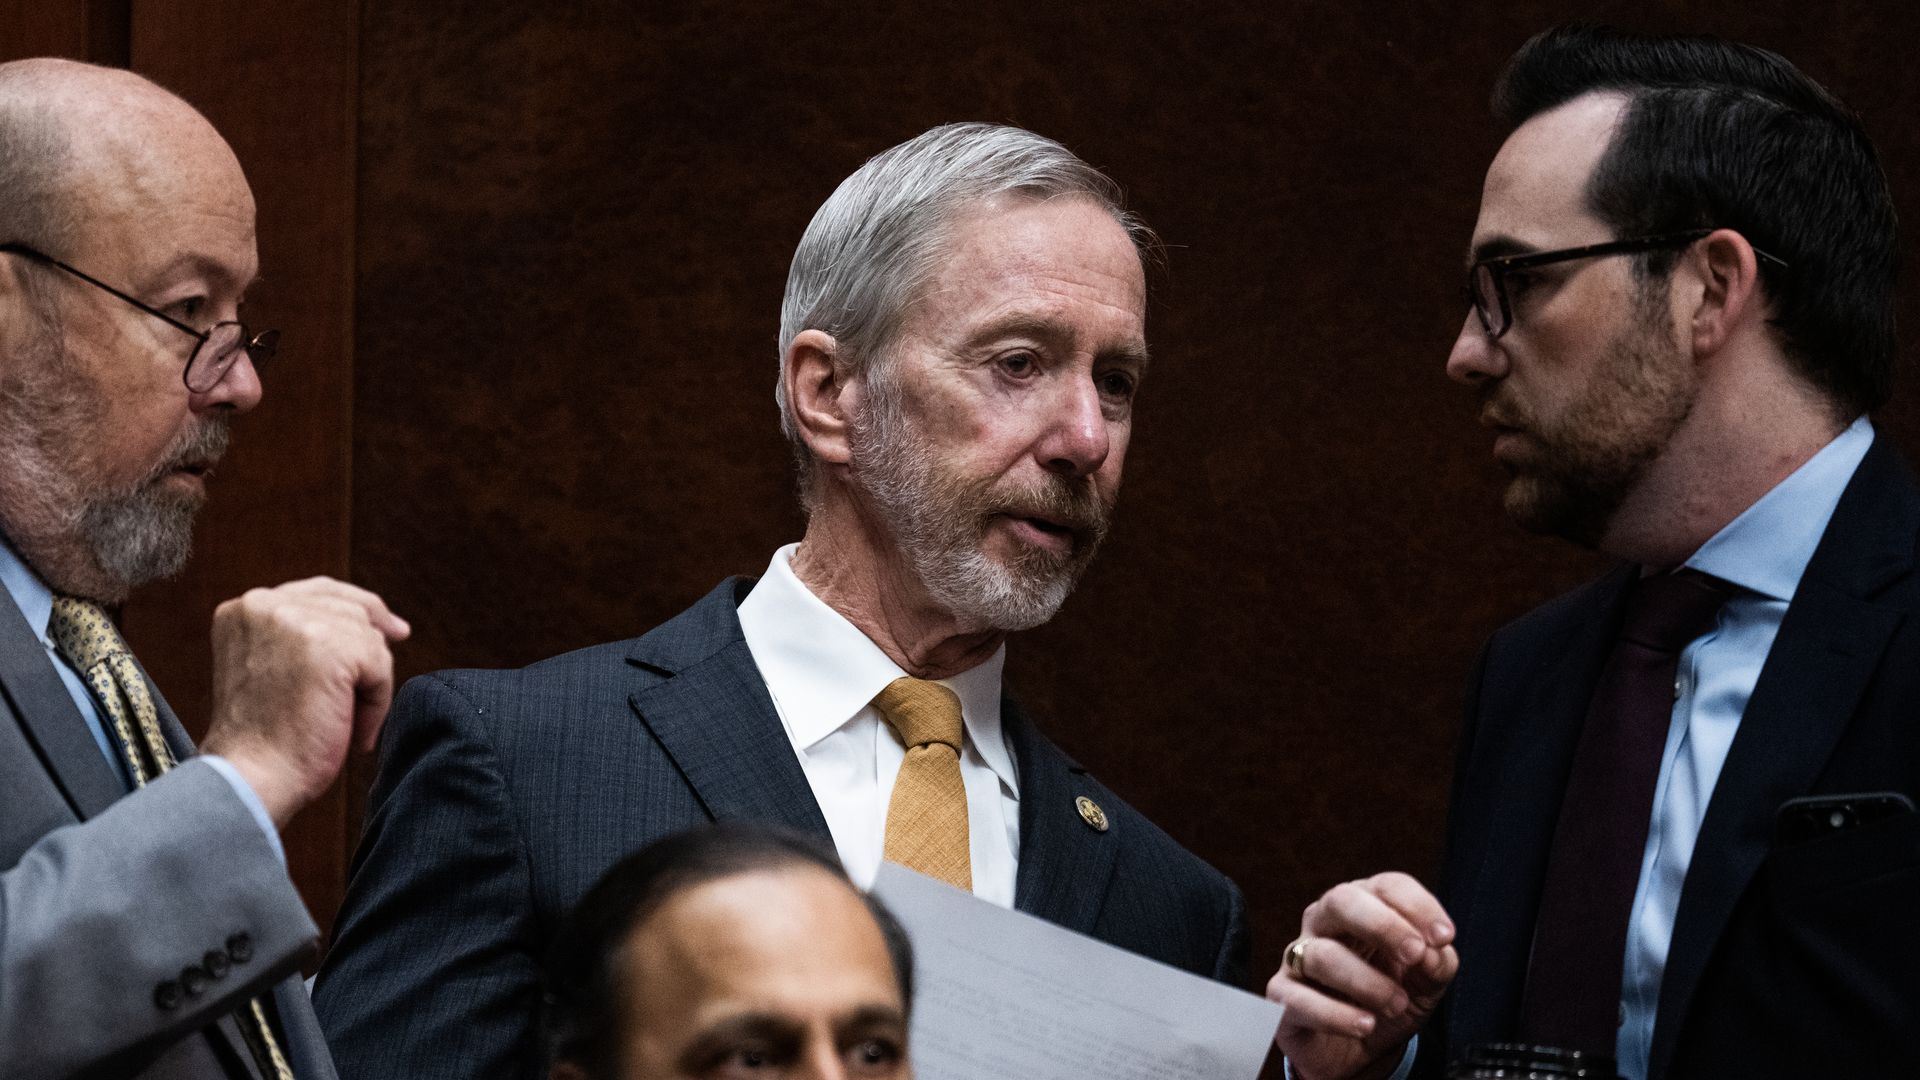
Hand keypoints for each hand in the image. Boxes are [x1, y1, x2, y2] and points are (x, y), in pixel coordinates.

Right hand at [199, 576, 409, 828]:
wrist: (251, 779)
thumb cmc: (266, 740)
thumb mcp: (272, 668)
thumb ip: (304, 635)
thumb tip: (379, 623)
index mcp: (244, 608)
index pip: (320, 591)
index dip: (361, 609)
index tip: (393, 630)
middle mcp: (264, 604)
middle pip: (351, 610)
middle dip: (370, 650)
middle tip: (372, 691)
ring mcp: (295, 620)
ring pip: (368, 639)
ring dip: (369, 684)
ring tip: (344, 722)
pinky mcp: (327, 645)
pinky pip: (380, 665)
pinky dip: (376, 703)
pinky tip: (353, 731)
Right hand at [1268, 872, 1458, 1079]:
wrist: (1359, 1053)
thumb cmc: (1390, 1003)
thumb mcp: (1427, 983)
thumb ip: (1437, 963)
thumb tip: (1432, 952)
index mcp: (1364, 908)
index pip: (1386, 887)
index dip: (1417, 906)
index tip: (1444, 937)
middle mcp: (1325, 923)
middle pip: (1342, 900)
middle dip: (1383, 926)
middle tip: (1414, 955)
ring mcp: (1298, 957)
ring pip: (1322, 955)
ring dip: (1367, 982)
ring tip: (1395, 1005)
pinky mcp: (1282, 996)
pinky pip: (1299, 999)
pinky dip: (1336, 1015)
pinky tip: (1364, 1025)